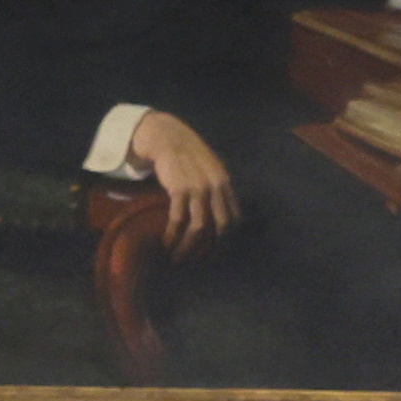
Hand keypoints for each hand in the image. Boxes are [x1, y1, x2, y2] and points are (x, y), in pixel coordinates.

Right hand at [132, 112, 236, 247]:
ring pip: (198, 228)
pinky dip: (172, 235)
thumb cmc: (186, 155)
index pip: (234, 218)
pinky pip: (178, 220)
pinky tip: (166, 244)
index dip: (227, 239)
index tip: (216, 253)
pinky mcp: (179, 190)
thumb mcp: (209, 168)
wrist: (167, 137)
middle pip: (220, 227)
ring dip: (188, 248)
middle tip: (198, 263)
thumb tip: (219, 213)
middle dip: (210, 249)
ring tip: (177, 259)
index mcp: (225, 183)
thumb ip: (217, 188)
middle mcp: (216, 187)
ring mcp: (198, 189)